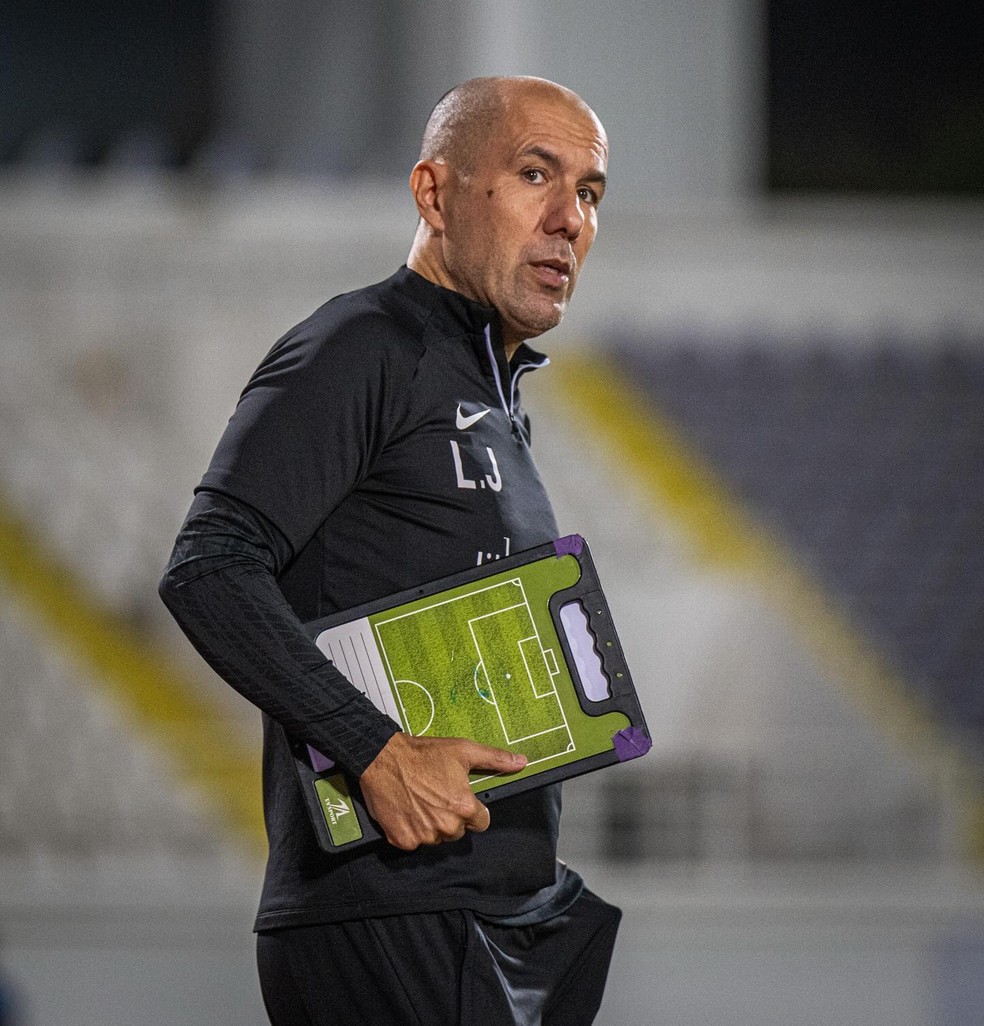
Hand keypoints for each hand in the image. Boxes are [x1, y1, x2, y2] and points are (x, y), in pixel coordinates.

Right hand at [359, 733, 526, 850]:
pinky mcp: (402, 840)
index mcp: (464, 807)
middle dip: (451, 816)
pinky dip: (411, 829)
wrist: (383, 758)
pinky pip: (414, 842)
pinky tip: (407, 810)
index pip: (481, 822)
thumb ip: (495, 759)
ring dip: (431, 824)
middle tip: (436, 795)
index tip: (459, 797)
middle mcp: (446, 826)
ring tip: (420, 800)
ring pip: (437, 838)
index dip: (472, 809)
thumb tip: (521, 762)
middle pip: (458, 831)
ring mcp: (423, 836)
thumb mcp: (463, 750)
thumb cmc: (424, 754)